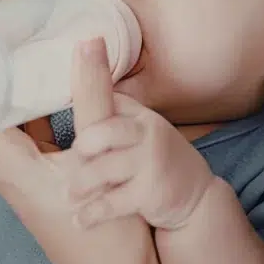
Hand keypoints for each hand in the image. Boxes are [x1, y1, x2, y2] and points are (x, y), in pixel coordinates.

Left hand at [0, 38, 192, 263]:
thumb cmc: (107, 234)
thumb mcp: (99, 156)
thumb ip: (92, 97)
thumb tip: (87, 41)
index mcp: (9, 164)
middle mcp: (8, 171)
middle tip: (0, 24)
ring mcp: (22, 179)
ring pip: (8, 121)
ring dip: (14, 87)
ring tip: (21, 43)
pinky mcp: (40, 183)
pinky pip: (28, 134)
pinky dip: (33, 107)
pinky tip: (49, 85)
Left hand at [65, 54, 215, 229]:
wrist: (195, 197)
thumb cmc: (154, 158)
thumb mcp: (137, 127)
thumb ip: (109, 107)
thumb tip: (78, 67)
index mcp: (137, 116)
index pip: (108, 93)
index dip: (93, 74)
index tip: (84, 44)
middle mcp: (146, 133)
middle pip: (102, 130)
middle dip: (81, 146)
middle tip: (71, 157)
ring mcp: (149, 164)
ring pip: (102, 169)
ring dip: (80, 184)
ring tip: (68, 193)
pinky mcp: (151, 194)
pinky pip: (113, 203)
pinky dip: (93, 213)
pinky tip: (79, 219)